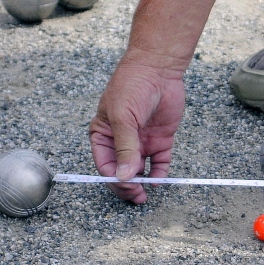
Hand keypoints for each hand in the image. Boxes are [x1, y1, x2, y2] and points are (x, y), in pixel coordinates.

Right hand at [89, 54, 185, 203]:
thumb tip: (123, 176)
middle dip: (127, 186)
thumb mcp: (124, 117)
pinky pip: (159, 163)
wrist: (159, 68)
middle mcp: (121, 142)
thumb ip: (125, 148)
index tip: (126, 186)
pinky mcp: (160, 140)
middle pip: (121, 172)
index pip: (105, 165)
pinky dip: (159, 173)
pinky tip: (159, 180)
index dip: (114, 179)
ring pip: (139, 171)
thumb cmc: (132, 86)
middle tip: (137, 196)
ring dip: (142, 184)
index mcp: (103, 135)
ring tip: (145, 195)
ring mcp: (141, 142)